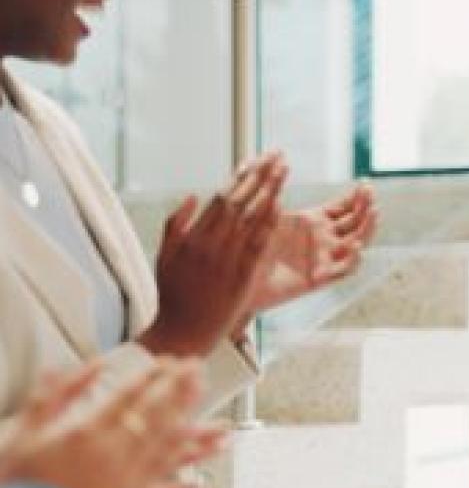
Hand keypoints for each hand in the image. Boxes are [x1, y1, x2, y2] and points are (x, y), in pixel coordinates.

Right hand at [0, 360, 226, 487]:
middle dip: (182, 391)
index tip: (170, 361)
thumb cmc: (20, 487)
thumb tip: (69, 369)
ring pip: (173, 453)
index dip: (154, 376)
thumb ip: (51, 398)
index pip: (131, 395)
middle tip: (201, 372)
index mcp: (91, 432)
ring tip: (224, 429)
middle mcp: (118, 453)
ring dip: (200, 439)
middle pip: (159, 415)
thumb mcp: (24, 433)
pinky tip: (200, 485)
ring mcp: (128, 480)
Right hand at [138, 153, 284, 356]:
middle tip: (278, 156)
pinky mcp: (241, 277)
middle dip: (261, 175)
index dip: (241, 176)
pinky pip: (257, 245)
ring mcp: (226, 260)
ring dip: (270, 191)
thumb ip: (176, 225)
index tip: (256, 159)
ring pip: (250, 218)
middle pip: (240, 201)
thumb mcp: (164, 256)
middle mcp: (210, 244)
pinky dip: (268, 223)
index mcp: (192, 237)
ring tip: (283, 170)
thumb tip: (193, 196)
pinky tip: (280, 205)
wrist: (182, 332)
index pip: (221, 197)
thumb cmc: (173, 296)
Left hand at [240, 181, 377, 316]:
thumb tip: (277, 169)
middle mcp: (324, 239)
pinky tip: (356, 246)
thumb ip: (275, 197)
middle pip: (355, 222)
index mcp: (314, 221)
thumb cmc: (252, 247)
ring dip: (367, 228)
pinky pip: (342, 270)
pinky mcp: (320, 278)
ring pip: (356, 243)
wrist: (242, 279)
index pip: (344, 207)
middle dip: (365, 207)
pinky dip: (352, 259)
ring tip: (373, 213)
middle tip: (370, 194)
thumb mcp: (265, 216)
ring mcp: (325, 258)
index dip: (356, 197)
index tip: (365, 184)